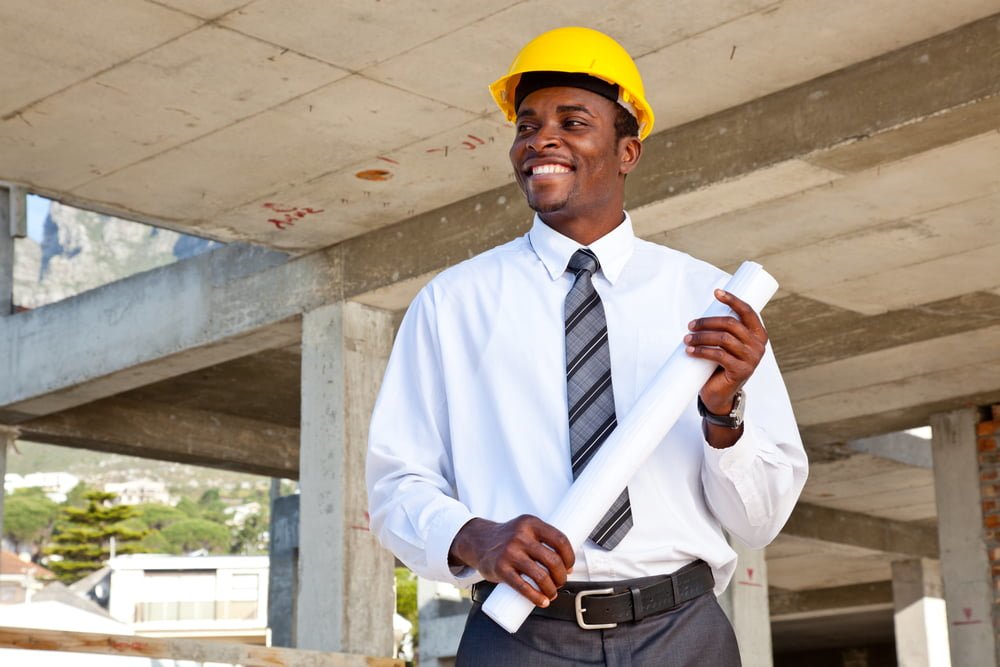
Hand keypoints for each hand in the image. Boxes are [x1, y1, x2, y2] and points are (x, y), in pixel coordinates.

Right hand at [449, 515, 574, 606]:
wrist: (478, 541)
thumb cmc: (508, 539)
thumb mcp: (525, 530)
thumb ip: (544, 542)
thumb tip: (566, 567)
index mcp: (530, 523)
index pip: (560, 540)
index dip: (569, 557)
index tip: (569, 567)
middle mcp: (520, 536)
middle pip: (553, 560)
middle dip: (561, 576)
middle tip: (560, 582)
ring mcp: (510, 552)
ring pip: (541, 576)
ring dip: (551, 589)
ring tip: (551, 593)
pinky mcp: (500, 569)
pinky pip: (523, 587)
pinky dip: (536, 598)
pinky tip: (542, 601)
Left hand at [685, 288, 767, 413]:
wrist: (720, 393)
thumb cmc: (721, 363)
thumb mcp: (726, 343)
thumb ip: (725, 329)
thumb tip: (707, 311)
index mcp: (758, 334)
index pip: (747, 311)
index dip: (732, 300)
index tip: (716, 292)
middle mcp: (758, 345)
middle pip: (730, 324)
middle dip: (707, 322)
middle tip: (691, 325)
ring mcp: (751, 359)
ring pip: (722, 338)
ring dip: (701, 336)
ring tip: (686, 338)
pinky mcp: (740, 371)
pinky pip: (718, 355)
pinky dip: (701, 351)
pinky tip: (690, 350)